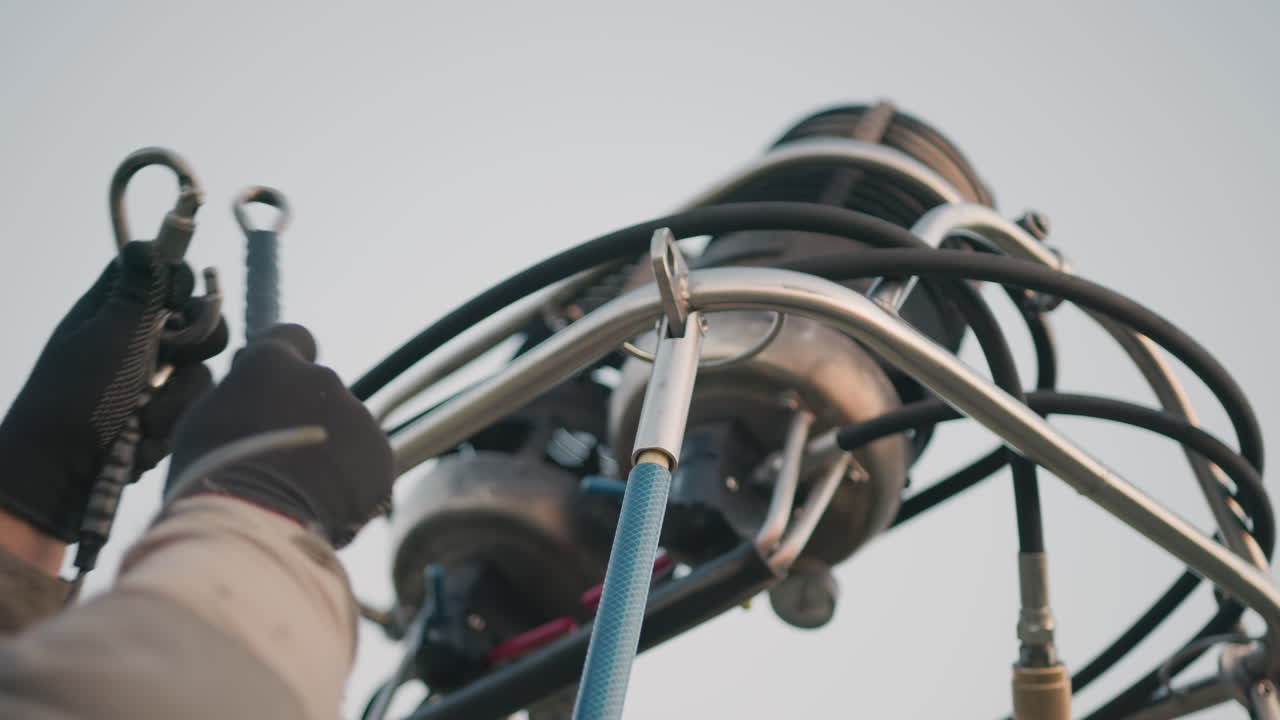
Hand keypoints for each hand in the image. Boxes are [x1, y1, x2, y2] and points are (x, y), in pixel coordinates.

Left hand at [0, 241, 227, 541]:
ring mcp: (150, 381)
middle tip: (171, 357)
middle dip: (194, 344)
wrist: (57, 479)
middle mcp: (136, 340)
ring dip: (174, 400)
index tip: (177, 301)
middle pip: (198, 320)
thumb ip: (140, 291)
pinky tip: (140, 442)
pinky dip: (167, 428)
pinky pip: (191, 410)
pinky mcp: (161, 417)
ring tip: (142, 421)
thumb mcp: (109, 337)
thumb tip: (148, 241)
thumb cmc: (74, 400)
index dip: (180, 283)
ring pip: (201, 371)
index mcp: (115, 310)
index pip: (166, 273)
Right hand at [166, 324, 392, 547]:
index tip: (277, 385)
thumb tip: (249, 388)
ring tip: (298, 489)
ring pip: (347, 428)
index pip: (293, 337)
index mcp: (275, 361)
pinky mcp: (382, 457)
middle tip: (280, 456)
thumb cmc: (211, 474)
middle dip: (306, 414)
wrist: (253, 524)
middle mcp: (324, 379)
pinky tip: (322, 504)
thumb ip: (236, 394)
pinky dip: (351, 480)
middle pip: (320, 391)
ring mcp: (359, 417)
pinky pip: (366, 463)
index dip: (287, 362)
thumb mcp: (203, 419)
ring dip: (330, 449)